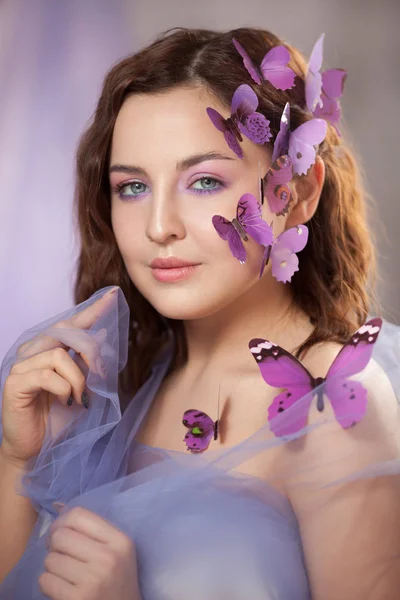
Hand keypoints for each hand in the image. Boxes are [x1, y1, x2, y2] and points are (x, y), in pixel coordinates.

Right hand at [0, 287, 117, 467]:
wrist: (35, 448)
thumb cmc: (57, 417)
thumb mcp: (81, 385)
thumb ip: (88, 360)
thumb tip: (104, 333)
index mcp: (45, 348)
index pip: (70, 324)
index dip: (92, 311)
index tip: (113, 296)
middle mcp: (31, 351)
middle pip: (64, 332)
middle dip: (89, 348)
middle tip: (99, 370)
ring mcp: (20, 366)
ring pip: (59, 355)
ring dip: (78, 378)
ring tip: (79, 397)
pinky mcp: (15, 383)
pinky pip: (48, 375)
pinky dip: (64, 389)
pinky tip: (66, 401)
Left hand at [39, 507, 140, 599]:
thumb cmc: (117, 580)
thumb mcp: (115, 550)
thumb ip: (90, 528)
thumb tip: (58, 505)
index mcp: (120, 540)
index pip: (78, 515)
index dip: (62, 522)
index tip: (60, 533)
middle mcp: (108, 557)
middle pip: (60, 536)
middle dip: (55, 547)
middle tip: (62, 556)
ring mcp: (92, 579)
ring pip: (50, 559)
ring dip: (53, 568)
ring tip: (67, 574)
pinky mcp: (77, 599)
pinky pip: (45, 580)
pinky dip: (49, 584)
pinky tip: (63, 588)